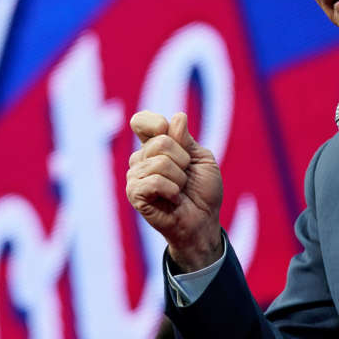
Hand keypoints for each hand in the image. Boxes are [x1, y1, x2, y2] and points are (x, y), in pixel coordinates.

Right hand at [126, 111, 223, 270]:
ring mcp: (135, 176)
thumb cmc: (203, 191)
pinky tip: (173, 199)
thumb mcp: (201, 159)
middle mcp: (141, 159)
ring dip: (179, 178)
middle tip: (185, 177)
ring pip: (160, 162)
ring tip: (179, 191)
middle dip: (183, 159)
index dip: (156, 123)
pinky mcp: (134, 194)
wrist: (204, 221)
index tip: (172, 136)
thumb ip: (187, 139)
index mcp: (154, 146)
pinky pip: (153, 181)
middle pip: (160, 140)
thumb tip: (177, 117)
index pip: (141, 121)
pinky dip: (172, 190)